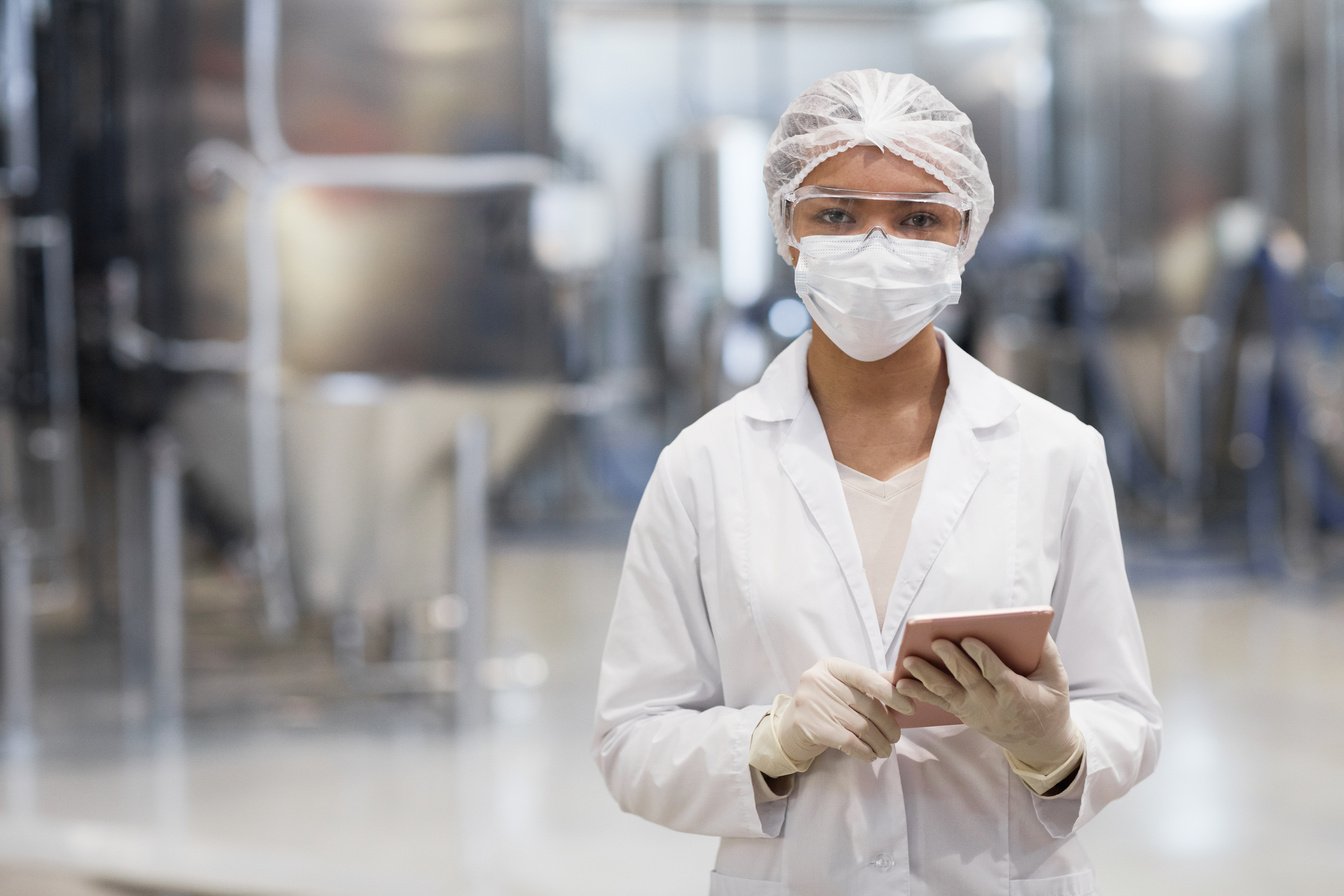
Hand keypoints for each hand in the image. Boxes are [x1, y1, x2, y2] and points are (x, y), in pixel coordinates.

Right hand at [774, 658, 915, 764]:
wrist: (790, 727)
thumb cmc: (825, 704)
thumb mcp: (844, 687)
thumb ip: (871, 682)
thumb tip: (903, 680)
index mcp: (830, 666)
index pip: (866, 677)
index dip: (891, 693)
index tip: (910, 708)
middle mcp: (819, 681)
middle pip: (866, 706)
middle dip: (887, 725)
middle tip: (896, 738)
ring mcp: (812, 703)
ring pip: (860, 726)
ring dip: (879, 742)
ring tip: (886, 749)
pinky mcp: (810, 727)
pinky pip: (848, 741)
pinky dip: (864, 751)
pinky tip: (870, 755)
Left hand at [894, 634, 1078, 771]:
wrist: (1040, 744)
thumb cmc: (1049, 705)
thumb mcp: (1056, 679)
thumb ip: (1047, 652)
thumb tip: (1035, 623)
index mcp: (1016, 695)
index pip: (996, 674)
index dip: (981, 657)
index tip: (967, 639)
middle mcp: (992, 705)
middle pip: (967, 681)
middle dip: (951, 661)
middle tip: (935, 641)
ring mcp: (975, 712)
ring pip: (947, 694)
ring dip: (926, 677)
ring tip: (909, 661)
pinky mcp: (964, 715)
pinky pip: (939, 703)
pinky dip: (919, 693)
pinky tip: (901, 684)